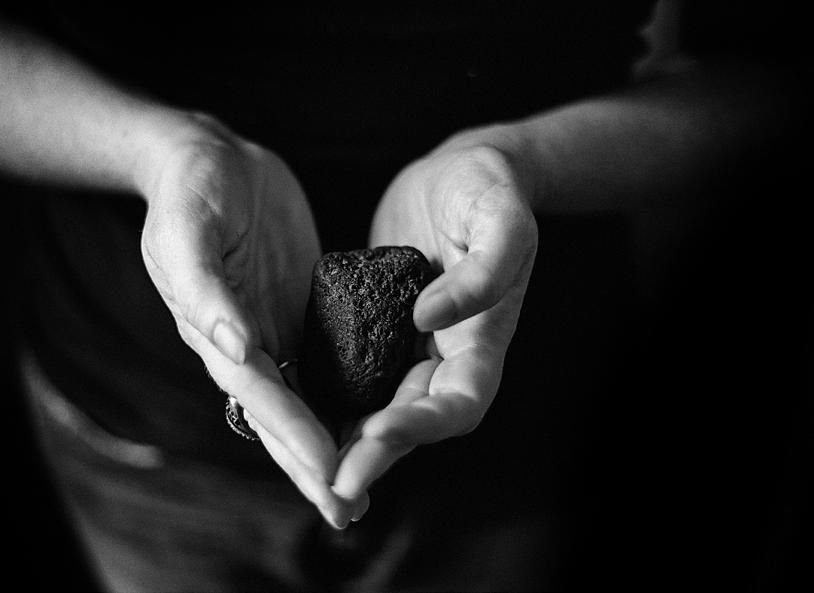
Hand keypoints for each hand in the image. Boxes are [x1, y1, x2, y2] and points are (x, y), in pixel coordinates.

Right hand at [138, 114, 362, 527]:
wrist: (210, 160)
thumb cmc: (192, 189)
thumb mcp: (191, 229)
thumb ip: (205, 290)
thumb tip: (233, 349)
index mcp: (217, 332)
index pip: (262, 395)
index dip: (294, 437)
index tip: (330, 475)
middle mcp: (246, 343)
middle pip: (282, 416)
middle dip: (313, 465)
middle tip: (349, 512)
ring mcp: (273, 330)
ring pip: (304, 401)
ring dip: (329, 447)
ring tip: (359, 489)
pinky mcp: (297, 311)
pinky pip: (322, 363)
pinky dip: (339, 400)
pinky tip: (367, 422)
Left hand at [331, 127, 537, 514]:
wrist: (461, 172)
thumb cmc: (489, 190)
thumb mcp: (500, 220)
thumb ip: (483, 272)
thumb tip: (429, 319)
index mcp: (483, 339)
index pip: (459, 403)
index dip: (421, 426)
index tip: (376, 432)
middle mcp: (448, 354)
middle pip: (415, 422)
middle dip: (375, 455)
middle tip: (331, 483)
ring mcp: (413, 345)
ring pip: (383, 407)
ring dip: (350, 443)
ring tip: (309, 468)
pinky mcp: (381, 327)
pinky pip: (359, 373)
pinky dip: (334, 399)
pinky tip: (297, 411)